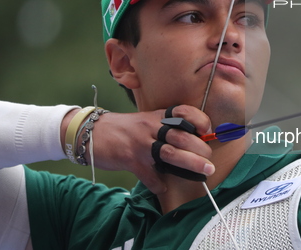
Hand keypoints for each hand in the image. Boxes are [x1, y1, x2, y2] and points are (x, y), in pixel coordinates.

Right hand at [62, 105, 213, 193]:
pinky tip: (163, 187)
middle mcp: (151, 127)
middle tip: (210, 161)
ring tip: (204, 172)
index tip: (208, 131)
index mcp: (157, 116)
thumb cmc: (123, 129)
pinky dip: (158, 184)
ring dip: (190, 164)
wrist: (90, 132)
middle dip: (201, 149)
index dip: (200, 120)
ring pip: (171, 153)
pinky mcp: (130, 159)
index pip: (184, 112)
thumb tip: (191, 141)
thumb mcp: (145, 121)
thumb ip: (165, 128)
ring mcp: (141, 143)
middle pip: (182, 136)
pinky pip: (150, 175)